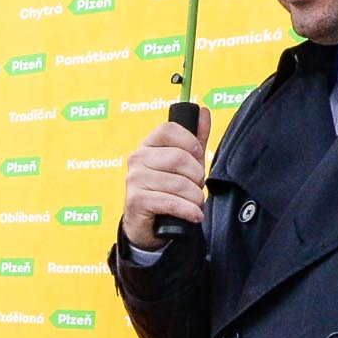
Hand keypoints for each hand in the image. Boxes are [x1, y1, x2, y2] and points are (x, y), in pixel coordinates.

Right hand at [121, 110, 210, 248]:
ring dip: (195, 197)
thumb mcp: (184, 164)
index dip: (189, 141)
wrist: (148, 225)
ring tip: (194, 203)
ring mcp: (134, 180)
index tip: (198, 156)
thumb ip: (195, 138)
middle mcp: (137, 159)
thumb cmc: (166, 190)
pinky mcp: (136, 201)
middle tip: (197, 187)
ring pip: (178, 183)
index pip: (168, 129)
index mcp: (147, 145)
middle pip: (178, 158)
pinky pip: (171, 202)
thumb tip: (204, 111)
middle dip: (197, 176)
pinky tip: (194, 215)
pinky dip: (188, 210)